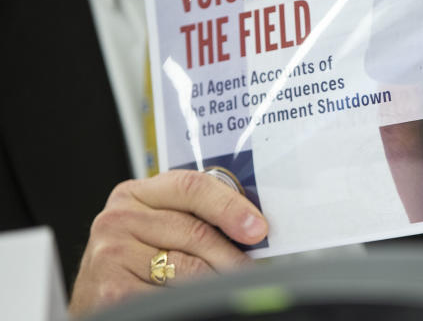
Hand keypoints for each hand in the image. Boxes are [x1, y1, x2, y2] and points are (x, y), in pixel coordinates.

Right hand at [69, 170, 267, 314]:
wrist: (96, 303)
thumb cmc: (136, 265)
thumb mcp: (159, 230)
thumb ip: (194, 219)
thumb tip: (251, 228)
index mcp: (136, 194)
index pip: (192, 186)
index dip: (230, 206)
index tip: (257, 228)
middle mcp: (118, 218)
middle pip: (196, 231)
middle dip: (231, 254)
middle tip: (251, 269)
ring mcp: (111, 254)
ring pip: (189, 266)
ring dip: (216, 281)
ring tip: (228, 288)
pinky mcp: (112, 290)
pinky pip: (170, 296)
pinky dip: (191, 302)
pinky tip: (196, 304)